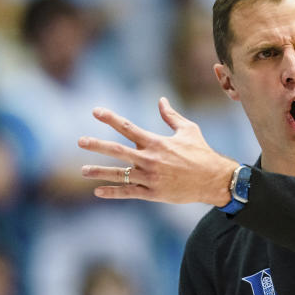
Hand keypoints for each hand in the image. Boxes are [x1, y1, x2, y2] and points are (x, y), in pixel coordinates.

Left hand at [79, 97, 240, 205]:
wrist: (214, 180)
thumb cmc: (202, 153)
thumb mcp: (188, 130)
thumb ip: (171, 116)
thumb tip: (161, 100)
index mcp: (156, 142)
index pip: (128, 127)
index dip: (110, 118)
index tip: (96, 111)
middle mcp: (150, 159)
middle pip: (117, 150)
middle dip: (97, 145)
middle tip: (81, 141)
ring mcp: (150, 178)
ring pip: (119, 174)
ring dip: (99, 171)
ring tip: (83, 170)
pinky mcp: (153, 193)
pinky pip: (128, 192)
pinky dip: (113, 192)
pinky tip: (98, 191)